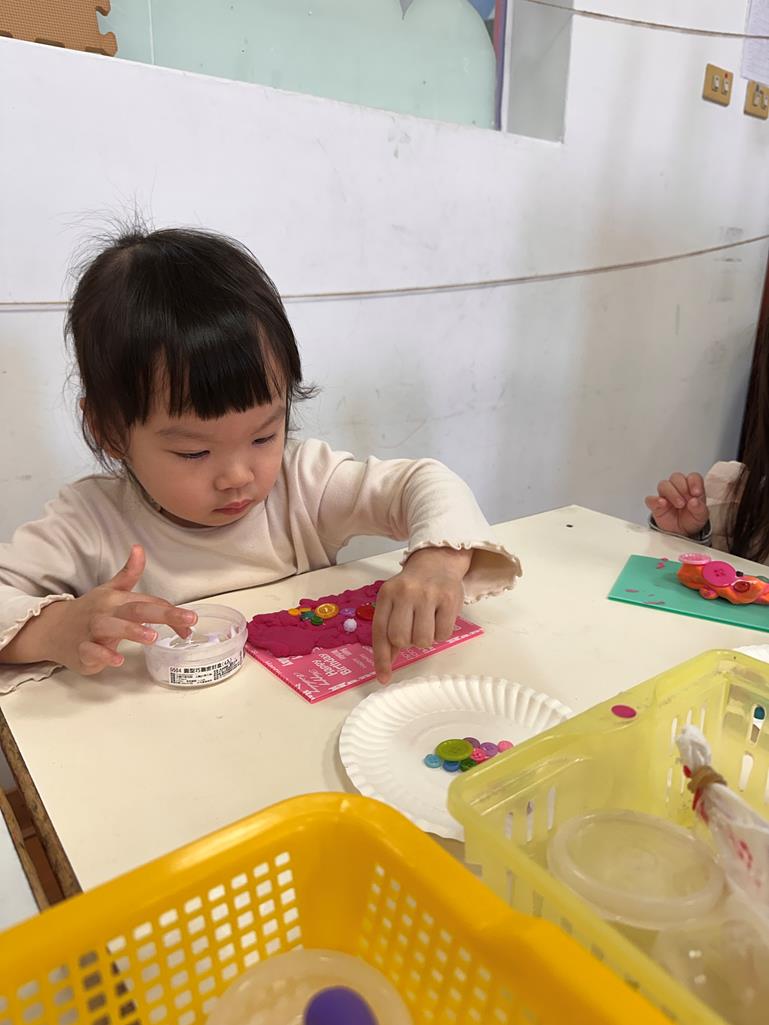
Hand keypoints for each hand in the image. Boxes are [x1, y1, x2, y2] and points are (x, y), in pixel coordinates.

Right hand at [3, 545, 196, 675]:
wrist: (53, 629)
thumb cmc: (90, 610)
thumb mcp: (110, 590)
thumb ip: (129, 573)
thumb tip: (139, 547)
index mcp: (117, 599)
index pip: (149, 602)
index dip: (172, 612)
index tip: (191, 623)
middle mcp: (106, 612)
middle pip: (136, 610)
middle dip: (163, 614)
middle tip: (188, 620)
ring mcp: (92, 631)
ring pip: (111, 628)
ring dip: (132, 631)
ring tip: (153, 637)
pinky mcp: (81, 650)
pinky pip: (91, 652)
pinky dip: (103, 656)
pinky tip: (118, 660)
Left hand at [372, 546, 470, 683]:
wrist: (437, 562)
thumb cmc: (413, 588)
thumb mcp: (395, 601)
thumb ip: (389, 629)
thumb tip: (386, 664)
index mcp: (387, 594)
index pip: (380, 631)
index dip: (381, 658)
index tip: (384, 678)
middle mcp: (405, 592)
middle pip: (400, 638)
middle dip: (407, 642)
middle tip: (413, 630)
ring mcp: (428, 594)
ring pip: (422, 640)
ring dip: (425, 639)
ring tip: (427, 624)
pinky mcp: (449, 598)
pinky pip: (443, 634)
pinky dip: (441, 634)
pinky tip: (440, 619)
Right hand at [645, 472, 708, 537]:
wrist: (681, 532)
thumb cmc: (691, 519)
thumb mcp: (701, 516)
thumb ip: (700, 508)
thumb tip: (694, 501)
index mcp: (691, 488)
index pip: (692, 477)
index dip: (694, 482)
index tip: (696, 493)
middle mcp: (678, 488)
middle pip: (676, 477)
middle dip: (682, 488)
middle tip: (687, 501)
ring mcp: (665, 495)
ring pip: (663, 484)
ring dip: (671, 493)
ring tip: (679, 505)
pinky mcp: (655, 505)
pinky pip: (650, 499)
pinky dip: (655, 500)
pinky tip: (663, 504)